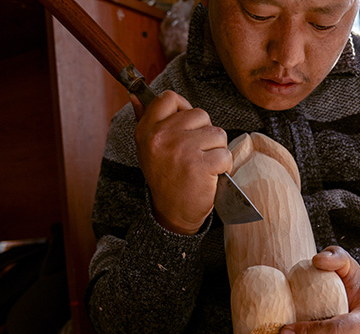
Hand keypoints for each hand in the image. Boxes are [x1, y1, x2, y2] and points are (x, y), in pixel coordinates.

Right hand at [131, 91, 231, 234]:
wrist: (173, 212)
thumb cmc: (165, 178)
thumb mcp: (147, 148)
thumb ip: (144, 119)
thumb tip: (134, 95)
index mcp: (147, 130)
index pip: (169, 98)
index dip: (185, 108)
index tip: (188, 126)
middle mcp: (162, 137)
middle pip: (201, 115)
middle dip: (206, 133)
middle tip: (197, 153)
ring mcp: (182, 150)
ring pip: (217, 133)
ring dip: (217, 150)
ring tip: (204, 165)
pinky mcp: (200, 165)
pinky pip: (225, 154)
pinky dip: (224, 166)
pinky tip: (212, 175)